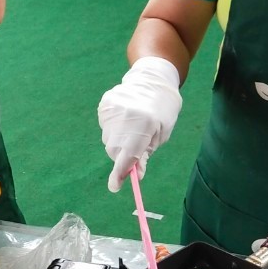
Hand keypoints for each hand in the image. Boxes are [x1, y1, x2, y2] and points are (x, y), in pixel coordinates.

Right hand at [98, 57, 181, 191]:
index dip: (120, 173)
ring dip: (118, 141)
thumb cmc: (162, 111)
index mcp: (145, 125)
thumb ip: (145, 154)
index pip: (128, 155)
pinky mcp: (104, 104)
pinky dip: (113, 128)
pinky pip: (105, 127)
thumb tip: (135, 175)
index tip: (115, 187)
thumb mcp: (161, 135)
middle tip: (134, 147)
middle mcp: (126, 117)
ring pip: (108, 139)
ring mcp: (112, 109)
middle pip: (114, 149)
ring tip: (131, 127)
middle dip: (122, 155)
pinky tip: (124, 119)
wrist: (152, 81)